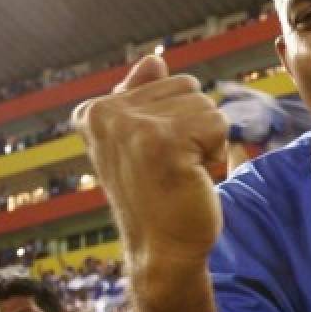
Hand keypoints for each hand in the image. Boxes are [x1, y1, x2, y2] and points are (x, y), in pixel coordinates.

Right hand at [73, 56, 227, 287]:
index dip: (175, 119)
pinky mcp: (162, 142)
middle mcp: (105, 113)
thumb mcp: (143, 143)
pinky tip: (193, 178)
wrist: (162, 252)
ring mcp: (131, 126)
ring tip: (183, 172)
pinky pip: (217, 124)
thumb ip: (143, 98)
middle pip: (188, 86)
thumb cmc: (158, 198)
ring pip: (205, 104)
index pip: (165, 79)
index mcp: (93, 111)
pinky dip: (216, 152)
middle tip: (174, 166)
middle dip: (195, 126)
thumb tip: (154, 59)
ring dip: (207, 141)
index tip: (153, 159)